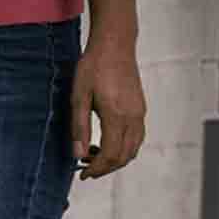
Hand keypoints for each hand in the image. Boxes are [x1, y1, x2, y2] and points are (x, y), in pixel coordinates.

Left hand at [74, 0, 145, 178]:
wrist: (115, 44)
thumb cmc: (93, 67)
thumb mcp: (78, 97)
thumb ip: (79, 128)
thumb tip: (78, 155)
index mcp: (117, 115)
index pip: (111, 154)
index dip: (97, 169)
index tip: (82, 174)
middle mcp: (133, 116)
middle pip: (125, 156)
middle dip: (105, 168)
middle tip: (84, 169)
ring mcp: (140, 112)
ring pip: (133, 148)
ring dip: (115, 159)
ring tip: (92, 157)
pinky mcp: (140, 108)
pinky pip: (136, 137)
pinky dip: (123, 148)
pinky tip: (105, 143)